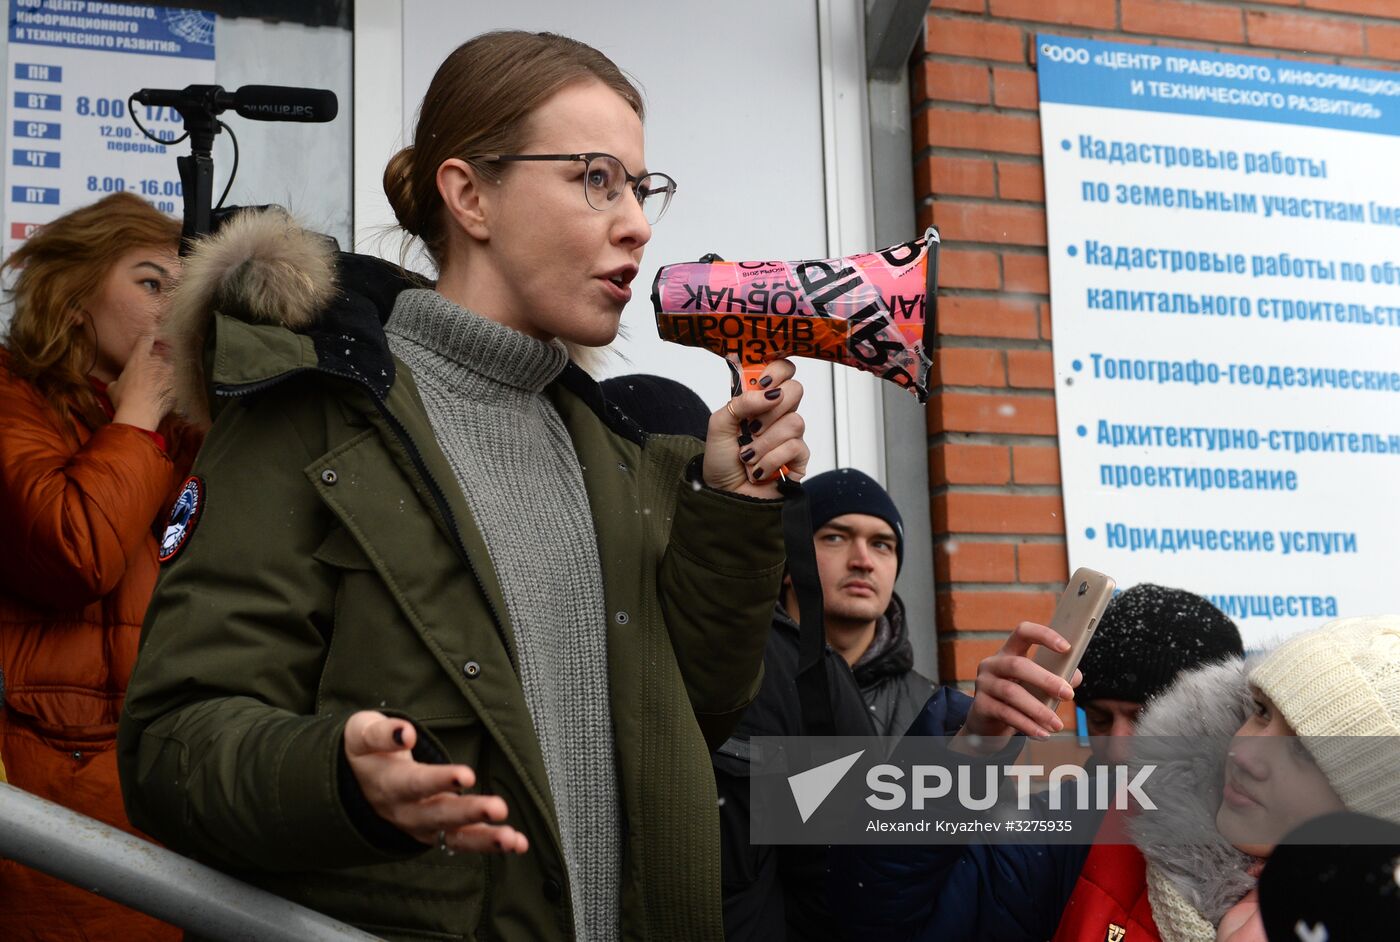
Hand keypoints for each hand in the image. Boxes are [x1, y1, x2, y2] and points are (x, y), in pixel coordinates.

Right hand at [107, 335, 174, 431]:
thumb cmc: (123, 399)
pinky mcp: (176, 386)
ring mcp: (169, 374)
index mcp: (139, 358)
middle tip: (149, 375)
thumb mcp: (113, 388)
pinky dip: (169, 390)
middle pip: (160, 356)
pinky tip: (161, 399)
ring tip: (155, 389)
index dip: (148, 338)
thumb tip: (116, 384)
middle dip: (156, 363)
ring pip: (169, 370)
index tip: (149, 340)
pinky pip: (174, 385)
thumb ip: (118, 381)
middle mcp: (157, 362)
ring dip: (164, 376)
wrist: (140, 414)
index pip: (146, 339)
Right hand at [343, 711, 528, 854]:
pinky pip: (463, 844)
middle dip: (469, 812)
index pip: (415, 783)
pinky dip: (490, 844)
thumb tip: (405, 733)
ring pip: (453, 837)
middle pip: (438, 814)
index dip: (439, 780)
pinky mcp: (436, 835)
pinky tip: (518, 844)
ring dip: (484, 839)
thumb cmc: (366, 751)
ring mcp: (421, 827)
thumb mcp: (362, 734)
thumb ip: (382, 733)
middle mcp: (405, 811)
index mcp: (388, 784)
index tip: (467, 775)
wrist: (351, 785)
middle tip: (498, 808)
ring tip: (512, 839)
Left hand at [702, 359, 808, 497]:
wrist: (725, 497)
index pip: (783, 370)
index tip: (762, 383)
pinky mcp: (799, 459)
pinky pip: (796, 447)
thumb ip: (741, 402)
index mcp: (760, 401)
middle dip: (770, 410)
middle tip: (752, 427)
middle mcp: (778, 415)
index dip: (778, 370)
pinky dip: (771, 460)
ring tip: (748, 457)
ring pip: (794, 422)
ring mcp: (790, 436)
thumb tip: (769, 393)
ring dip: (764, 443)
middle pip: (796, 389)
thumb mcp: (719, 424)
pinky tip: (759, 470)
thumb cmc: (721, 461)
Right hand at [953, 621, 1080, 755]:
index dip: (1044, 635)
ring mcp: (983, 684)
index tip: (1067, 647)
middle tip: (1068, 695)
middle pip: (1017, 665)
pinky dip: (1027, 725)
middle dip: (1046, 680)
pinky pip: (1006, 714)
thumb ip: (1056, 677)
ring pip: (1011, 693)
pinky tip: (1043, 734)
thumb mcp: (1036, 686)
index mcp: (1008, 652)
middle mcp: (992, 664)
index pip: (1023, 632)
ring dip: (1038, 709)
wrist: (988, 724)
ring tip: (1057, 724)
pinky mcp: (980, 706)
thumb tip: (1074, 677)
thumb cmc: (1018, 698)